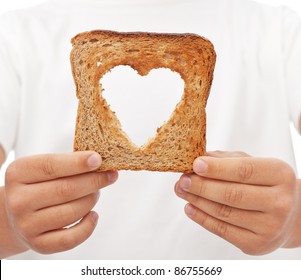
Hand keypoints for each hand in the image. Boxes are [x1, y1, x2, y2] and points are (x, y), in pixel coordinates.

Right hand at [4, 151, 117, 254]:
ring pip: (72, 212)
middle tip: (110, 175)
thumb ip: (67, 163)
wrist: (16, 216)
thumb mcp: (43, 169)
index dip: (77, 163)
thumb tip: (99, 162)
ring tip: (96, 192)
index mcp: (18, 174)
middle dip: (95, 181)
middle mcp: (19, 200)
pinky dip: (88, 226)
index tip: (98, 159)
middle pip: (66, 189)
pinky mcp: (39, 244)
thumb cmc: (38, 186)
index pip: (51, 166)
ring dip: (92, 200)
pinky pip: (71, 238)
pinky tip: (93, 215)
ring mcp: (27, 225)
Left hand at [175, 151, 299, 254]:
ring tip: (181, 190)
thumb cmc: (264, 183)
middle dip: (201, 186)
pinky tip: (190, 207)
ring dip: (197, 201)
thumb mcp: (252, 163)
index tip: (195, 164)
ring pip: (224, 213)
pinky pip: (222, 230)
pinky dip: (201, 218)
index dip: (216, 168)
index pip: (244, 170)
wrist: (288, 214)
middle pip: (232, 194)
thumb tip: (198, 159)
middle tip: (182, 180)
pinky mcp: (257, 245)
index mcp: (279, 175)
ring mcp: (269, 227)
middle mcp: (279, 202)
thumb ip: (226, 159)